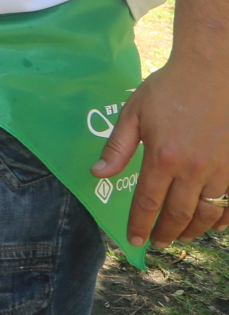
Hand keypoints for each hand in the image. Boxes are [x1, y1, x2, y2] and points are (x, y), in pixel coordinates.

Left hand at [93, 49, 228, 246]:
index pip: (147, 203)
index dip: (139, 225)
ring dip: (193, 229)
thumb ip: (118, 148)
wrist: (212, 70)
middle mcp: (193, 170)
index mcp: (163, 158)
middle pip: (178, 215)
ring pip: (207, 213)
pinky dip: (223, 218)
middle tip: (157, 244)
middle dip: (165, 234)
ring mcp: (221, 170)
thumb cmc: (169, 89)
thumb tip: (98, 174)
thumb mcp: (134, 113)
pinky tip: (213, 223)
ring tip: (181, 236)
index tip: (133, 241)